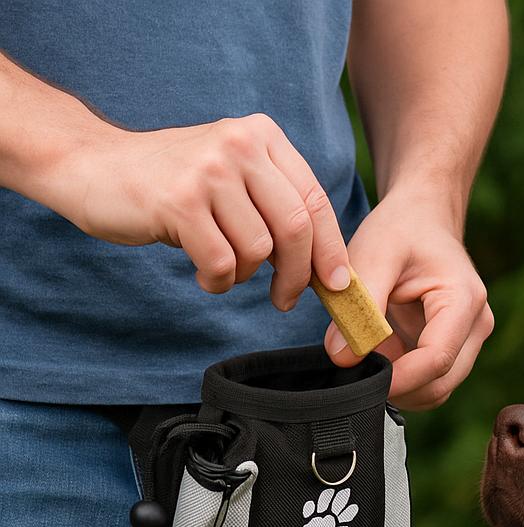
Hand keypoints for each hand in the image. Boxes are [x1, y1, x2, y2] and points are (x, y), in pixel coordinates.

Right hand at [61, 114, 349, 309]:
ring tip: (225, 272)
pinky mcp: (178, 201)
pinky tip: (204, 276)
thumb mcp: (234, 180)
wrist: (95, 168)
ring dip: (245, 277)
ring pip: (258, 249)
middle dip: (298, 275)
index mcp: (262, 136)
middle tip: (285, 300)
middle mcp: (239, 145)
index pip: (315, 200)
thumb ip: (277, 208)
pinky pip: (221, 263)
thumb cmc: (175, 187)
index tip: (337, 285)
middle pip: (296, 228)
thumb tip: (328, 268)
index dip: (331, 250)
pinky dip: (217, 282)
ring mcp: (207, 170)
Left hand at [324, 189, 493, 409]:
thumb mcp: (374, 254)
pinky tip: (380, 355)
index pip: (437, 359)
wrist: (422, 218)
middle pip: (441, 384)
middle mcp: (477, 325)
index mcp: (464, 300)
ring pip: (437, 390)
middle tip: (356, 371)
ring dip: (400, 386)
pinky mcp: (455, 350)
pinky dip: (403, 380)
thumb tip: (341, 357)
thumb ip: (358, 306)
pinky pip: (430, 382)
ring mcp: (469, 341)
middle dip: (398, 387)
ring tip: (368, 356)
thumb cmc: (401, 230)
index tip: (359, 378)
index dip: (399, 378)